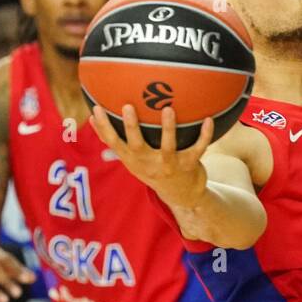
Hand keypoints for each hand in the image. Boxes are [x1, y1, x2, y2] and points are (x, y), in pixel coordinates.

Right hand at [90, 104, 213, 209]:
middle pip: (137, 145)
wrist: (182, 196)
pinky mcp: (188, 165)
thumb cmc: (152, 170)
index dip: (104, 127)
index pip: (114, 143)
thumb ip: (113, 141)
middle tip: (127, 106)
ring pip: (168, 146)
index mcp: (133, 160)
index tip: (96, 108)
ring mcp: (169, 165)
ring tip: (168, 109)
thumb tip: (92, 119)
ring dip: (169, 128)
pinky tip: (209, 119)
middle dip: (132, 126)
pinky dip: (205, 135)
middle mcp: (148, 163)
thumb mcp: (131, 160)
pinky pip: (198, 148)